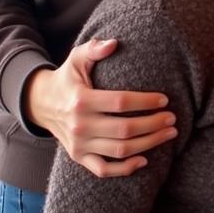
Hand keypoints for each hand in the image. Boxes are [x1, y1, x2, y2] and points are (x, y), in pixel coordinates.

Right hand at [23, 39, 176, 177]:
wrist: (40, 104)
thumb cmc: (68, 78)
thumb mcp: (77, 58)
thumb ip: (94, 49)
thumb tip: (114, 43)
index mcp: (82, 100)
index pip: (120, 102)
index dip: (145, 101)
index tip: (165, 99)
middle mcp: (80, 125)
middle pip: (124, 129)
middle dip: (153, 124)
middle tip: (173, 118)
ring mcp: (79, 145)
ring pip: (119, 150)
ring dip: (148, 144)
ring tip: (169, 133)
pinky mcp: (78, 157)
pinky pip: (103, 169)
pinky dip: (124, 169)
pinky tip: (144, 160)